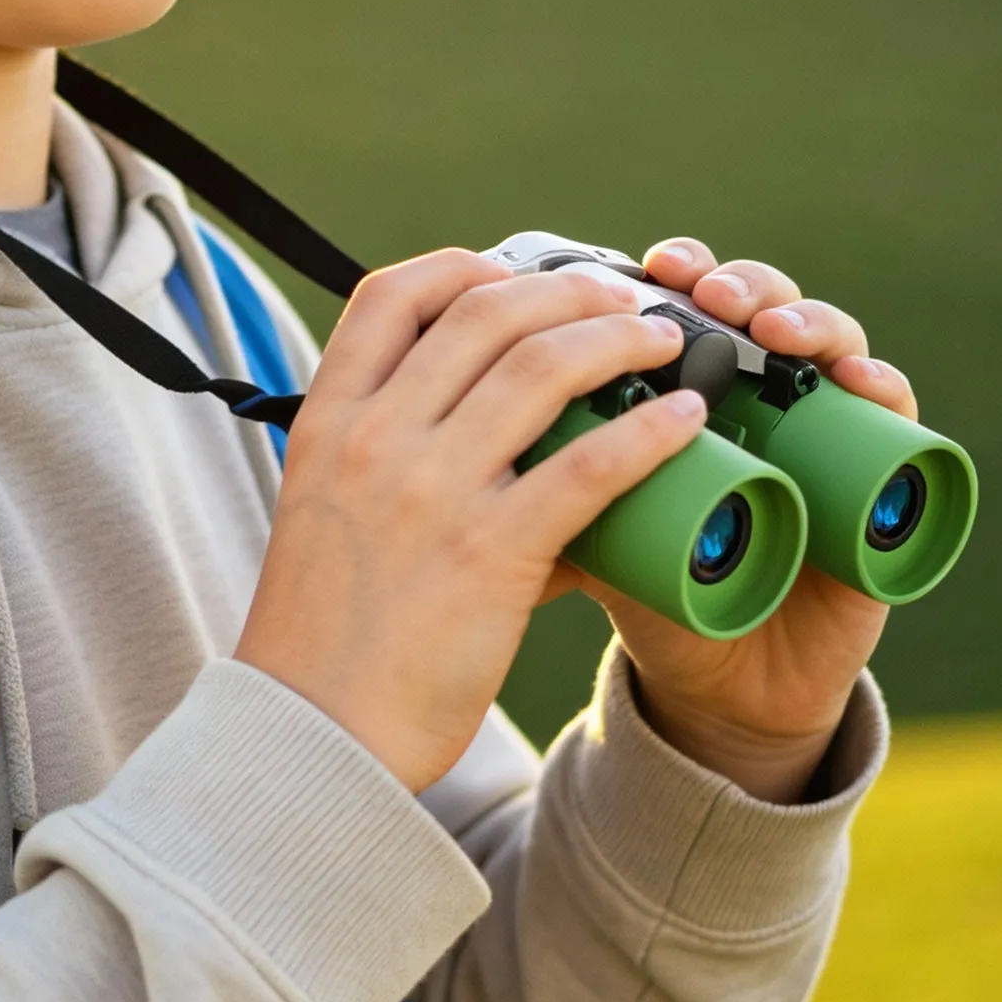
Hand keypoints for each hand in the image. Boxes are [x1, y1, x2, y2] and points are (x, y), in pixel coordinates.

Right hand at [235, 249, 708, 793]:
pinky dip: (648, 431)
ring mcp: (429, 491)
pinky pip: (587, 466)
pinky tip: (687, 419)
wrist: (314, 735)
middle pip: (483, 312)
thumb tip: (484, 426)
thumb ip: (384, 455)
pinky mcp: (489, 554)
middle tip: (619, 300)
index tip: (513, 274)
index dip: (463, 266)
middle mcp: (374, 438)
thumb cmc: (324, 631)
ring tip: (664, 341)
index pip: (391, 295)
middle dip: (567, 290)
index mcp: (328, 420)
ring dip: (618, 337)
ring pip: (542, 367)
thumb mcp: (324, 511)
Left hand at [571, 238, 910, 803]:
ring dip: (807, 319)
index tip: (644, 265)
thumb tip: (471, 420)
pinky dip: (884, 388)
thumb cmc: (653, 590)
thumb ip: (544, 475)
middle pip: (758, 306)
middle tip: (707, 294)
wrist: (722, 685)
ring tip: (774, 329)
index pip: (688, 302)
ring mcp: (822, 428)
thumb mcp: (591, 525)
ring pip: (828, 344)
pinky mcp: (879, 482)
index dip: (673, 274)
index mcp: (687, 388)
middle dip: (735, 284)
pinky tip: (861, 378)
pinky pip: (894, 421)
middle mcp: (759, 393)